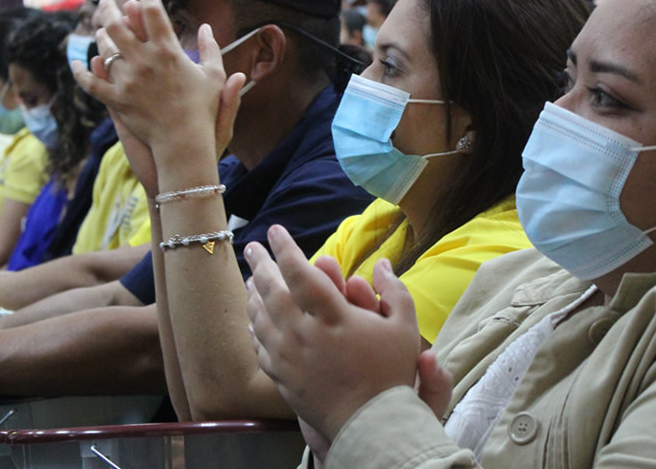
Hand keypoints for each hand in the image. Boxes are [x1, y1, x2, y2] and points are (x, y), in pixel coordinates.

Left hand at [77, 0, 245, 157]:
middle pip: (117, 24)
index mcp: (167, 51)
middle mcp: (143, 61)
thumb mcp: (214, 76)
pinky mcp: (116, 99)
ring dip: (101, 35)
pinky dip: (82, 72)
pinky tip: (79, 63)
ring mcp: (126, 80)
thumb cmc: (203, 110)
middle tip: (108, 0)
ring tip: (100, 28)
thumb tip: (207, 27)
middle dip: (110, 7)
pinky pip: (92, 83)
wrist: (184, 142)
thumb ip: (211, 49)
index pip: (153, 12)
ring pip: (104, 48)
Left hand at [245, 224, 421, 440]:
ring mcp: (287, 356)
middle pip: (270, 290)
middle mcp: (301, 333)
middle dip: (260, 264)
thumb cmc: (390, 375)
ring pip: (260, 316)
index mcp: (331, 317)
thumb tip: (382, 263)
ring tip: (250, 277)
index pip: (299, 273)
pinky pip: (259, 345)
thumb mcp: (405, 328)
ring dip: (253, 292)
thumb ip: (394, 291)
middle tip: (253, 246)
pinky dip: (253, 325)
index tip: (276, 230)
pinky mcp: (281, 377)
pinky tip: (253, 317)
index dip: (285, 249)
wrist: (370, 425)